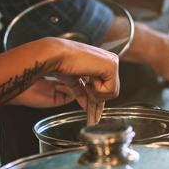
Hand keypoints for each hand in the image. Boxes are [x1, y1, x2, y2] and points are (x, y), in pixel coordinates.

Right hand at [2, 37, 118, 111]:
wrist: (56, 55)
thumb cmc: (61, 64)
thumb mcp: (74, 82)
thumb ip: (82, 92)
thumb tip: (86, 106)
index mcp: (101, 62)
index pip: (107, 87)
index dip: (98, 101)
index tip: (93, 113)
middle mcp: (109, 60)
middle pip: (111, 92)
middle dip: (96, 98)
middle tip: (85, 90)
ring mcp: (112, 62)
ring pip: (112, 93)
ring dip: (95, 93)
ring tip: (84, 82)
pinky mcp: (112, 66)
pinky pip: (110, 90)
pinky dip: (97, 91)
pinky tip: (88, 80)